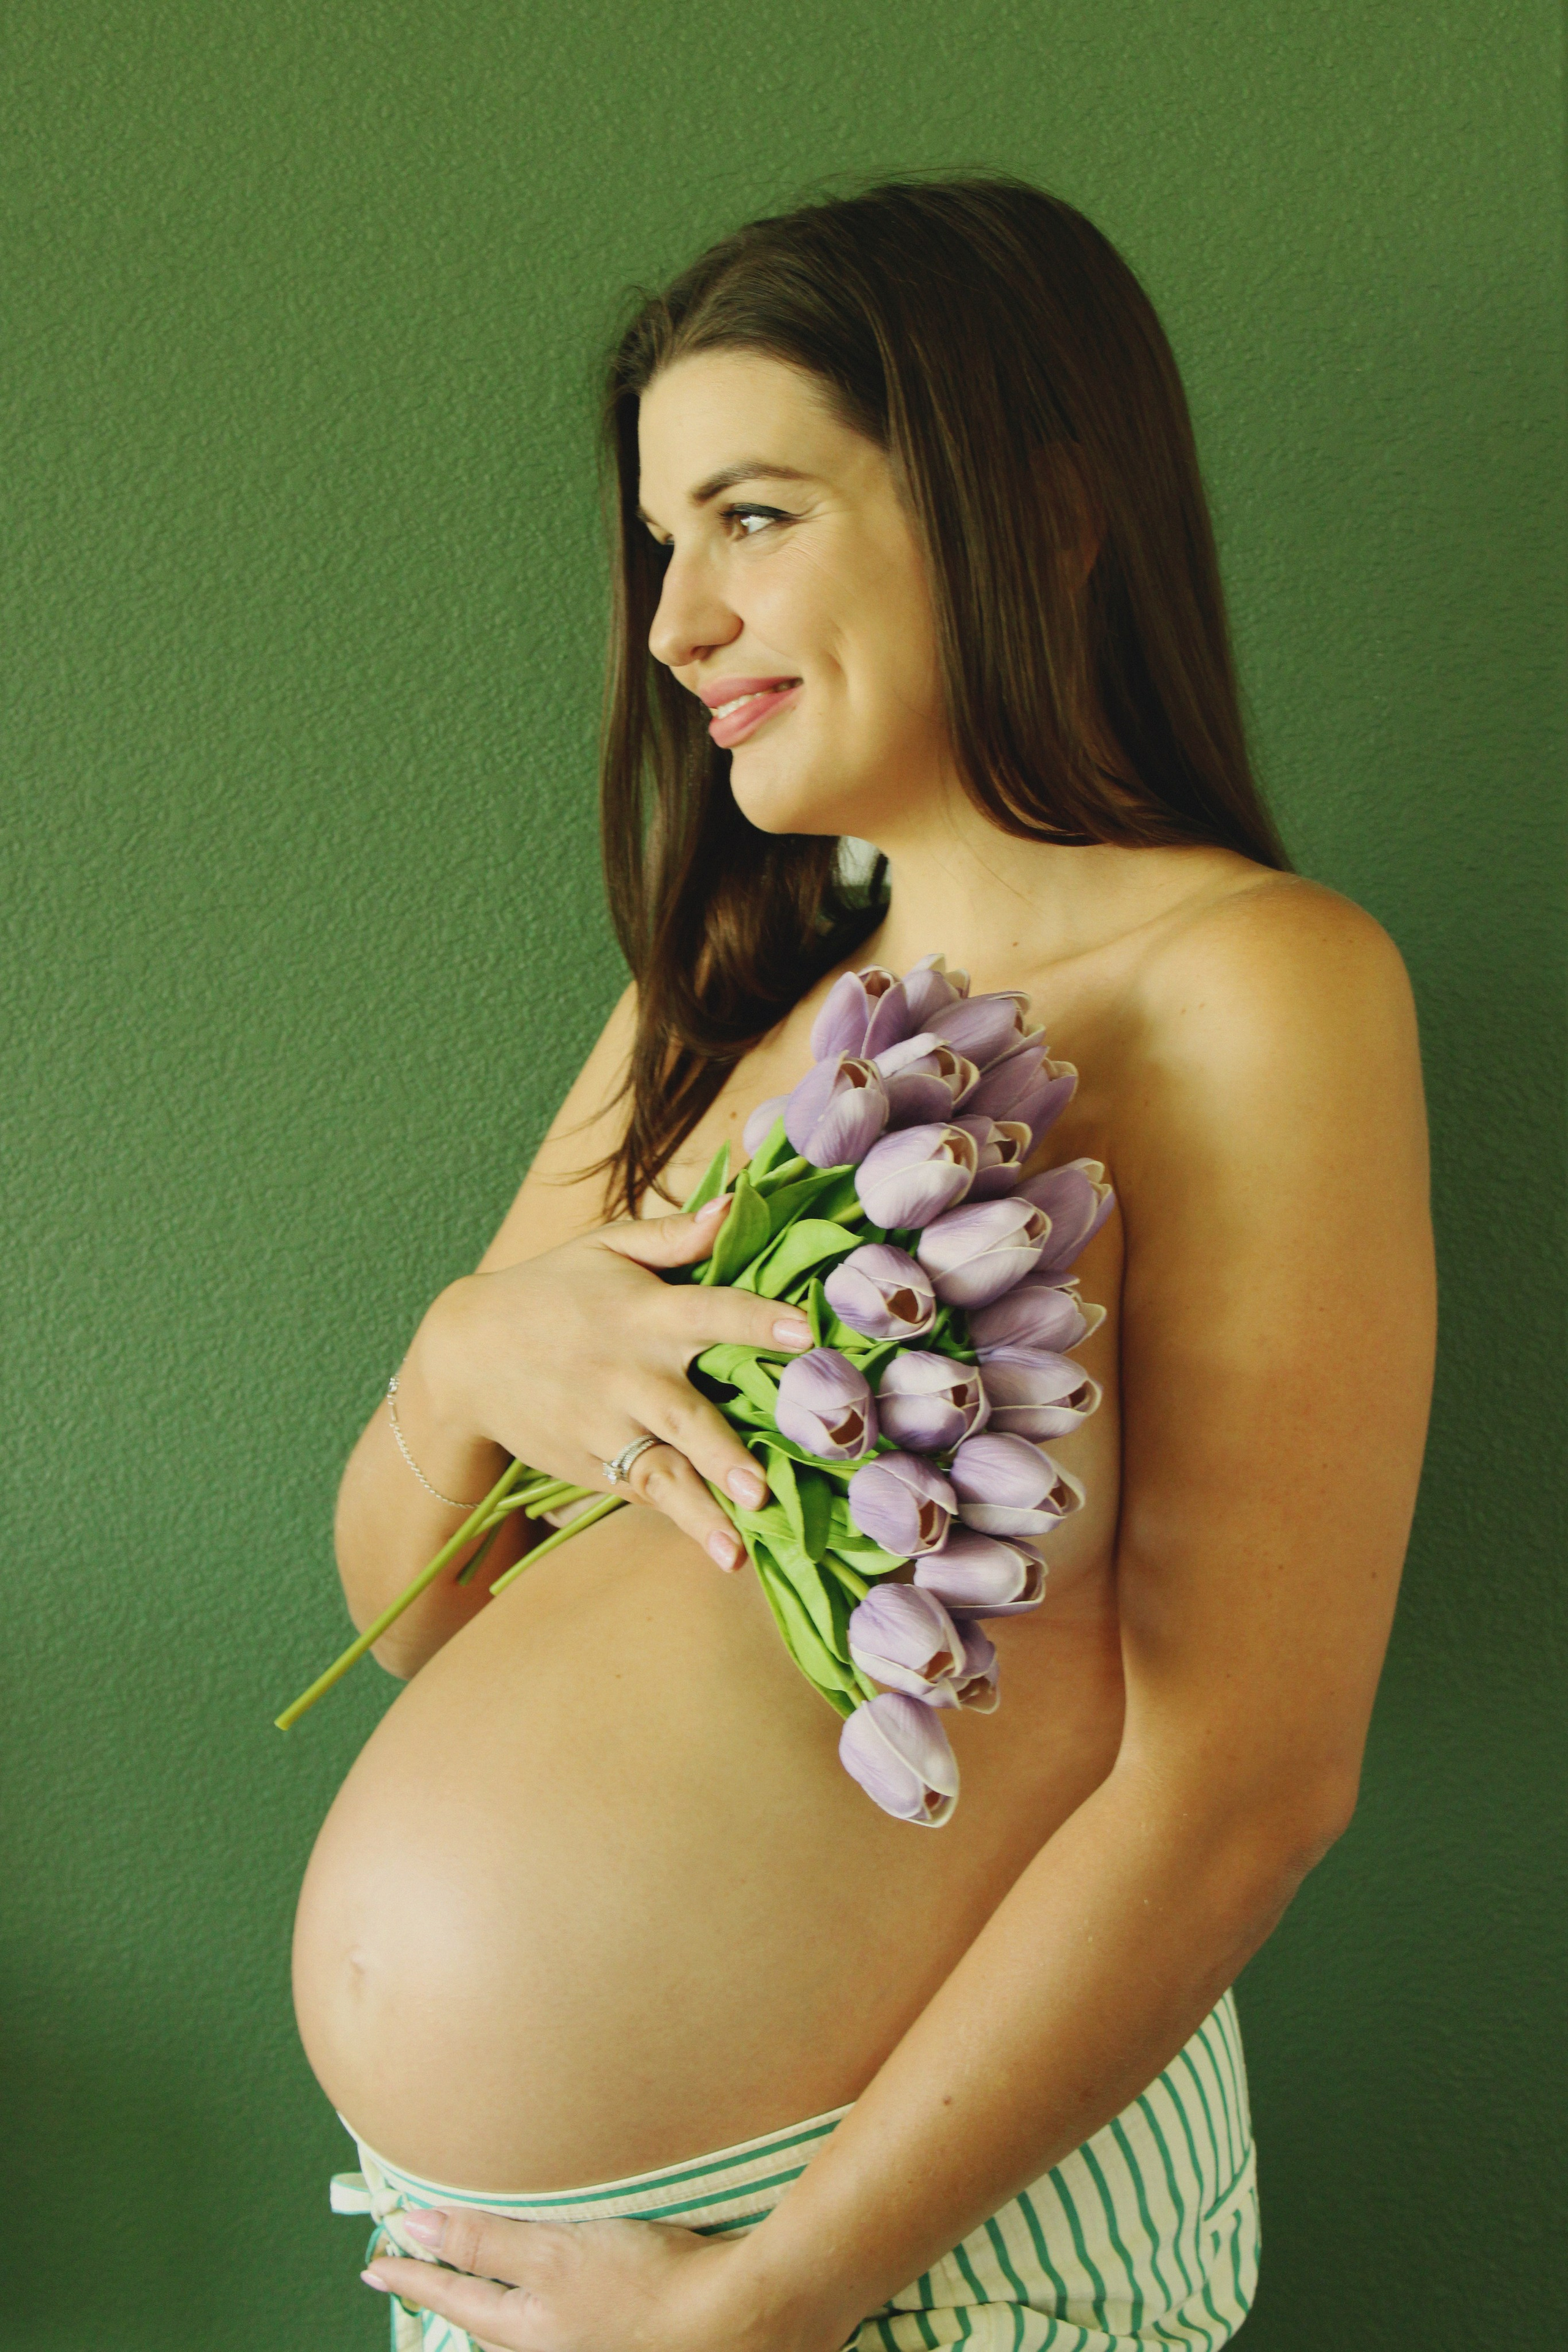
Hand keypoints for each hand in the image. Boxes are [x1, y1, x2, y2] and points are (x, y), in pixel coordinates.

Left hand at [361, 2204, 844, 2351]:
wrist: (738, 2315)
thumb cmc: (646, 2284)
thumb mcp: (556, 2254)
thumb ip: (484, 2241)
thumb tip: (413, 2225)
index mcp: (526, 2330)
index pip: (451, 2298)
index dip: (412, 2276)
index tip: (375, 2262)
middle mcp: (548, 2348)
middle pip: (485, 2323)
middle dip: (451, 2297)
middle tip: (420, 2270)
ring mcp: (586, 2346)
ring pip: (521, 2329)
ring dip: (495, 2303)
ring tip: (477, 2284)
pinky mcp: (622, 2336)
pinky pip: (557, 2327)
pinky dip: (538, 2309)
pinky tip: (556, 2294)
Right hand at [416, 1198, 813, 1571]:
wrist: (465, 1353)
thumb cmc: (551, 1289)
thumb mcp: (606, 1248)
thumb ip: (674, 1234)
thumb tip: (737, 1203)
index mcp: (643, 1312)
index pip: (710, 1312)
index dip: (757, 1320)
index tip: (804, 1333)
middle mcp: (629, 1374)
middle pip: (686, 1415)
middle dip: (724, 1451)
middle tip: (763, 1486)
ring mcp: (608, 1426)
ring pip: (664, 1472)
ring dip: (701, 1510)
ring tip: (738, 1547)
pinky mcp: (593, 1464)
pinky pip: (642, 1490)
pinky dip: (680, 1519)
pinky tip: (721, 1550)